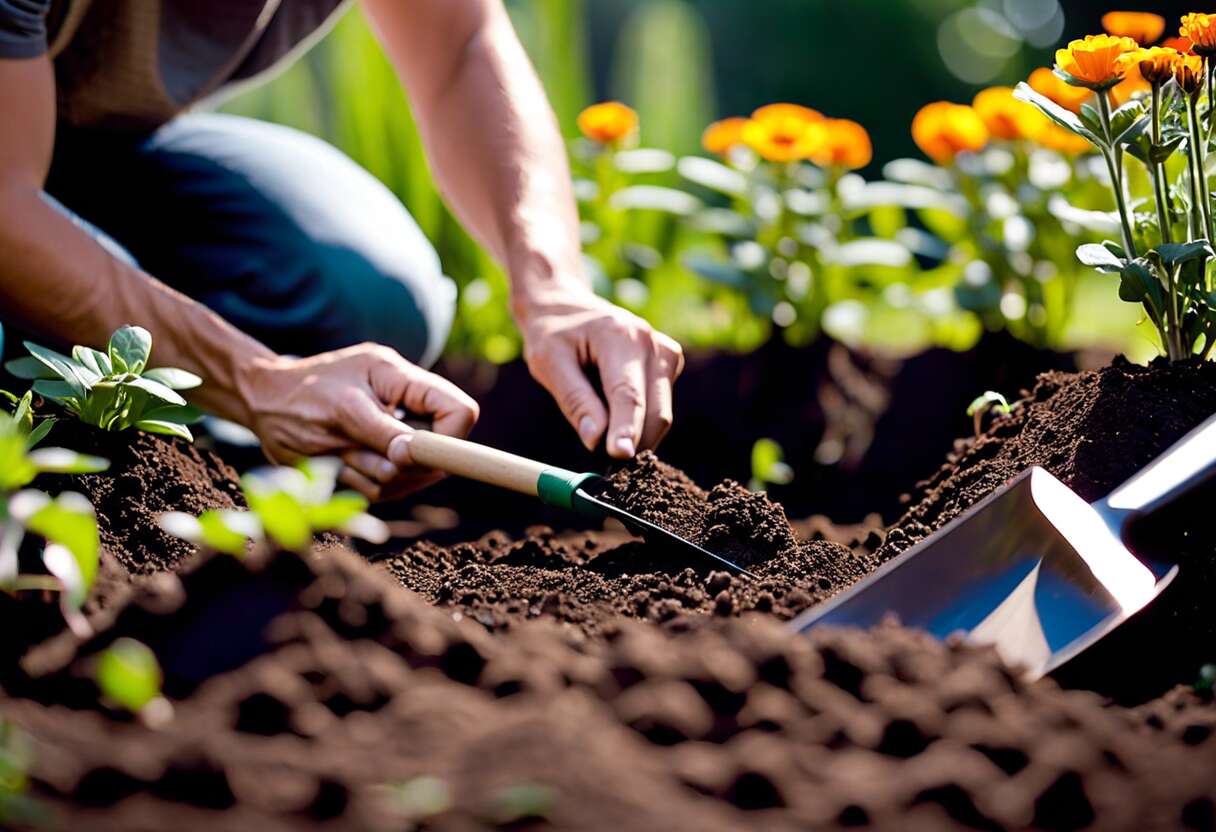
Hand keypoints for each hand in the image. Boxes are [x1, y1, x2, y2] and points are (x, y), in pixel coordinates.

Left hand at [238, 343, 478, 500]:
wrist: (263, 407)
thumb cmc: (299, 397)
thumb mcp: (342, 410)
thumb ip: (383, 432)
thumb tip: (415, 455)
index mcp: (404, 380)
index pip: (459, 410)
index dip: (449, 439)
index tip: (411, 453)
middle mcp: (406, 409)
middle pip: (439, 453)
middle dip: (400, 463)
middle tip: (360, 450)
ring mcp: (394, 438)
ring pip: (411, 478)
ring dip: (374, 474)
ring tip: (341, 452)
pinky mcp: (379, 463)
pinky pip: (387, 492)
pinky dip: (361, 484)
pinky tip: (338, 464)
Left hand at [516, 285, 683, 457]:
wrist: (566, 304)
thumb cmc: (552, 334)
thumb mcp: (548, 363)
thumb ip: (574, 401)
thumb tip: (595, 440)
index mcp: (620, 336)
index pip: (628, 395)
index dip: (625, 430)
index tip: (620, 457)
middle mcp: (651, 343)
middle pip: (656, 411)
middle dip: (634, 442)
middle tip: (603, 462)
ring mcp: (665, 352)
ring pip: (662, 413)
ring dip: (637, 434)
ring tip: (602, 429)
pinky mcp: (668, 363)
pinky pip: (660, 406)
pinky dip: (640, 421)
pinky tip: (613, 412)